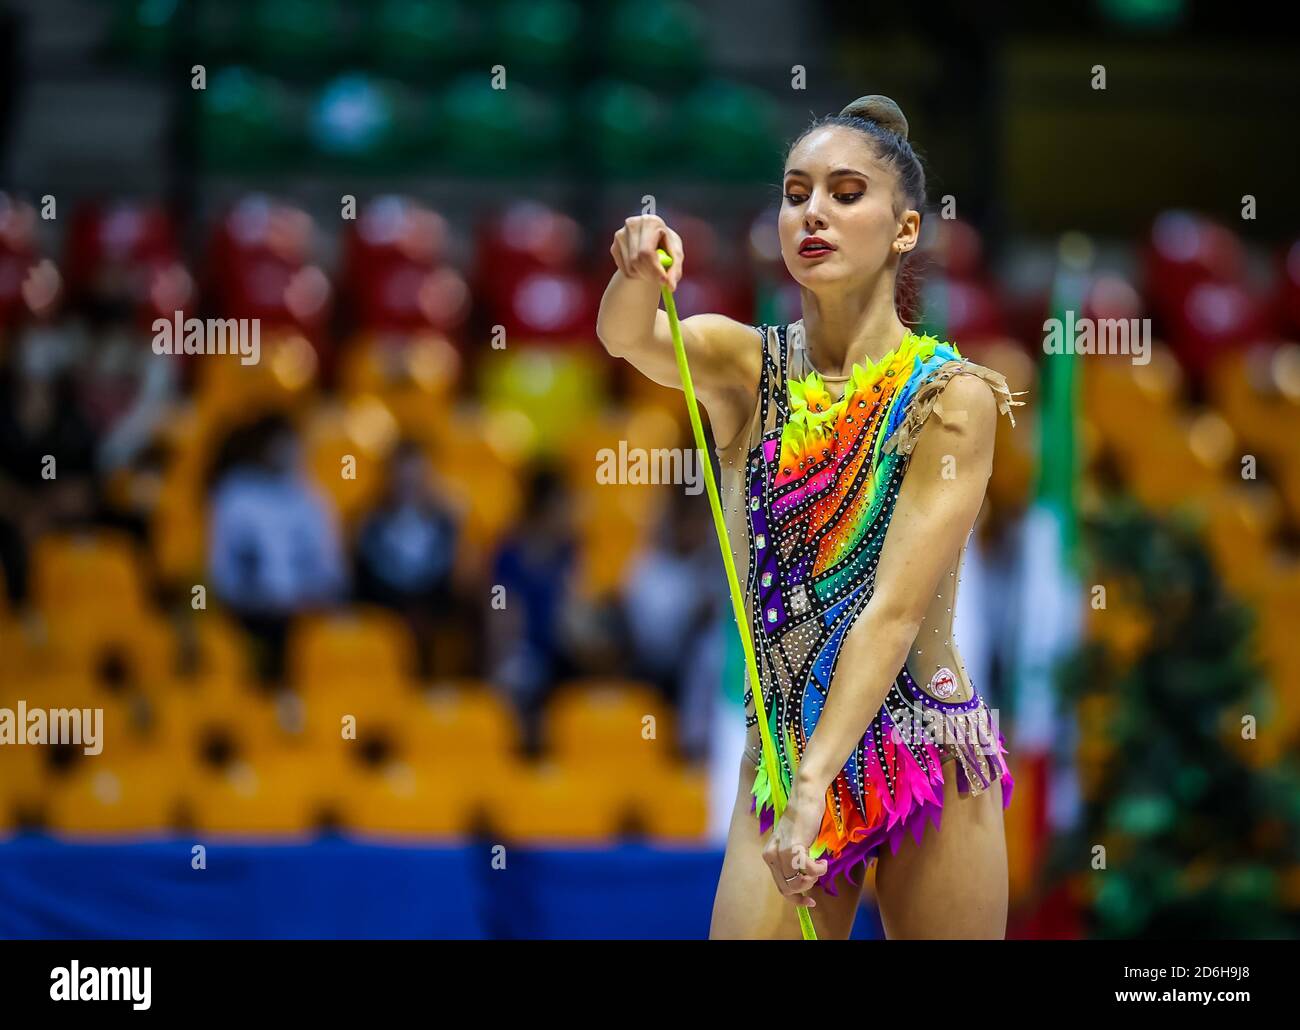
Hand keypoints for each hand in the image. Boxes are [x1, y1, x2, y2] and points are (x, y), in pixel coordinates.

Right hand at [610, 214, 683, 291]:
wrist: (652, 241)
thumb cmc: (666, 245)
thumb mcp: (676, 254)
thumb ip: (675, 269)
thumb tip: (671, 286)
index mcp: (650, 222)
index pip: (646, 251)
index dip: (654, 269)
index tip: (664, 283)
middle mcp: (632, 225)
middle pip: (636, 260)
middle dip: (650, 275)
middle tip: (661, 283)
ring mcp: (620, 235)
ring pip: (630, 268)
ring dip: (644, 276)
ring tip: (654, 271)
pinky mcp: (614, 246)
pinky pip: (624, 270)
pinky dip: (636, 275)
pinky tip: (643, 267)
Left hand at [761, 780, 829, 906]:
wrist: (805, 798)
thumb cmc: (803, 819)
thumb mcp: (794, 844)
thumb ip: (793, 861)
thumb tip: (804, 883)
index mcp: (769, 856)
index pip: (781, 887)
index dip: (797, 899)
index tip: (811, 902)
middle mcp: (771, 856)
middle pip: (788, 889)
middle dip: (806, 888)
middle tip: (817, 875)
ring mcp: (781, 852)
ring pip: (797, 883)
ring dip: (813, 878)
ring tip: (819, 865)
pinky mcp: (793, 847)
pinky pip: (808, 870)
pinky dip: (818, 870)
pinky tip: (823, 861)